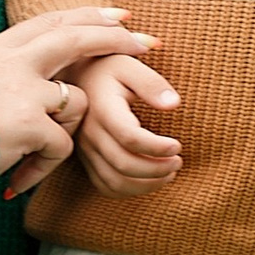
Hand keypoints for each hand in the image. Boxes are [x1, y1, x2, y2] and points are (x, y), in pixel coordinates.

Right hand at [0, 2, 156, 199]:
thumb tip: (27, 67)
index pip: (49, 22)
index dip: (85, 17)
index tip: (116, 15)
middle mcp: (12, 62)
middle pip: (76, 38)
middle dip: (114, 39)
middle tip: (147, 42)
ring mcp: (22, 91)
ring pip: (75, 102)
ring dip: (62, 131)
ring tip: (28, 151)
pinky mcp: (29, 124)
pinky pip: (61, 145)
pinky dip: (44, 165)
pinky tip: (17, 176)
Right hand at [74, 51, 184, 196]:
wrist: (75, 75)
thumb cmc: (108, 68)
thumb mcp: (130, 64)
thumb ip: (152, 83)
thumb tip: (173, 104)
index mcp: (103, 109)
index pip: (130, 138)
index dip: (157, 147)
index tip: (178, 145)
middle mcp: (90, 133)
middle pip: (124, 165)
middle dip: (157, 169)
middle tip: (178, 161)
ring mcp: (85, 149)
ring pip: (114, 181)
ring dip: (146, 184)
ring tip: (170, 173)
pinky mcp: (85, 159)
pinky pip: (105, 185)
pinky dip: (130, 190)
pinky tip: (150, 180)